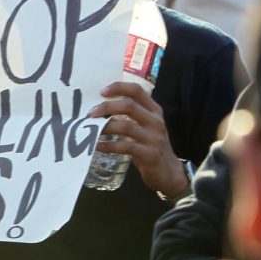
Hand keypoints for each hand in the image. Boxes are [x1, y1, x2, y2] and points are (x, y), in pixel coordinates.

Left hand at [89, 81, 188, 196]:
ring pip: (126, 126)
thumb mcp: (146, 126)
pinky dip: (109, 146)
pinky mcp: (150, 154)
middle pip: (129, 106)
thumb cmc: (151, 145)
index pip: (136, 90)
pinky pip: (126, 146)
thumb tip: (99, 108)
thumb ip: (130, 115)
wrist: (169, 172)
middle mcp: (156, 121)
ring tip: (91, 130)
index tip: (101, 92)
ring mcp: (154, 138)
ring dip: (106, 127)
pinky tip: (98, 147)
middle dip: (107, 107)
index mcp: (154, 110)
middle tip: (91, 113)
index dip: (118, 87)